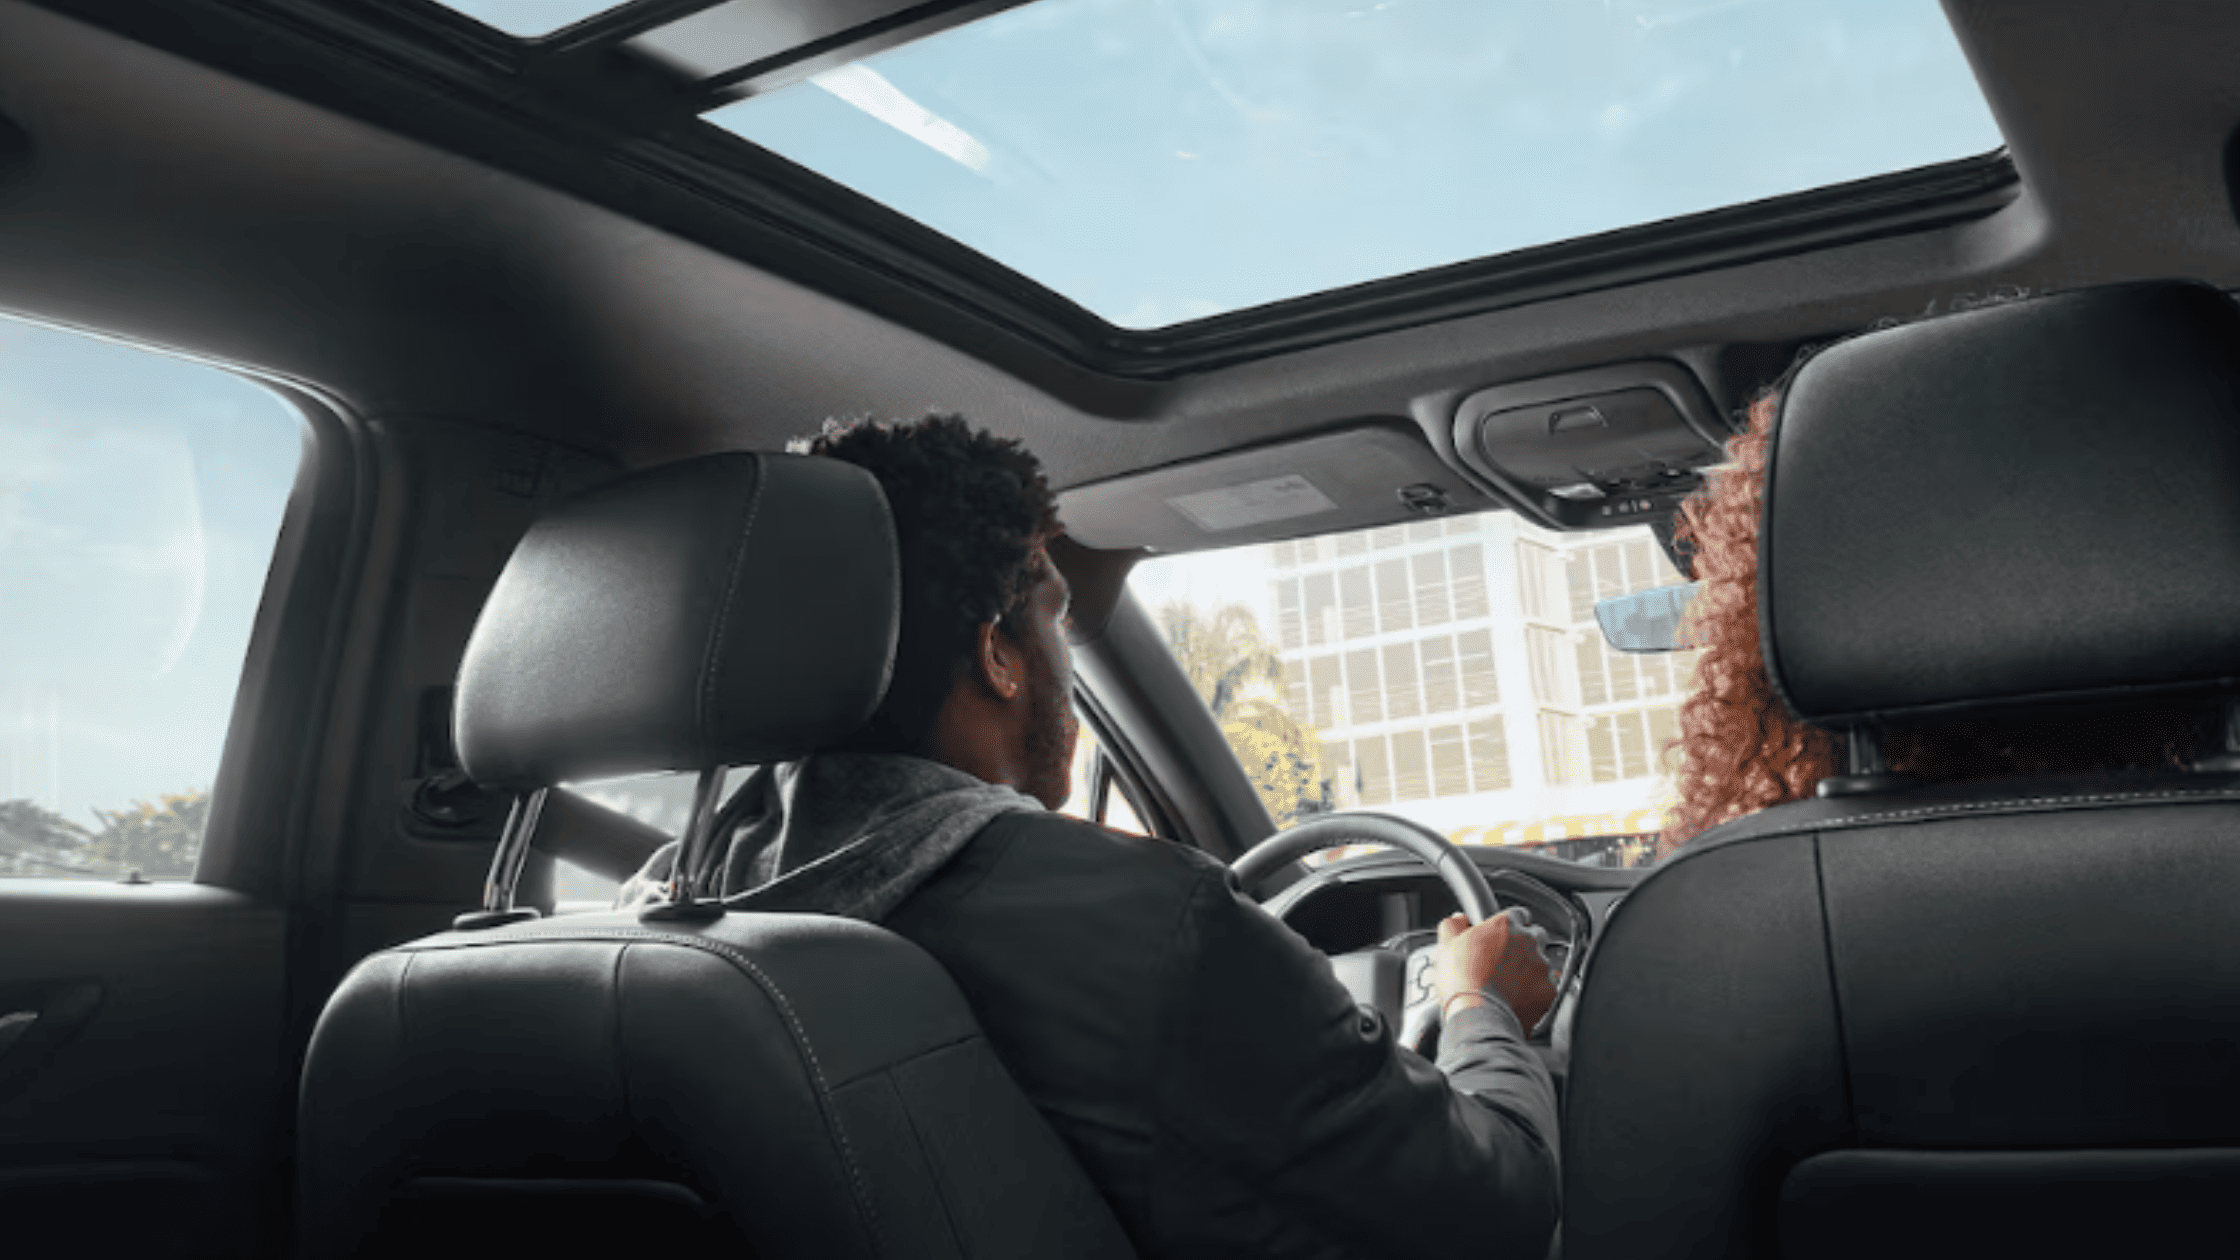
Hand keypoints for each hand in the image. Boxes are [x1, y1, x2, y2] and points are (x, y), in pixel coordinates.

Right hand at [1434, 908, 1557, 1031]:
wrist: (1477, 1014)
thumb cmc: (1462, 980)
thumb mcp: (1447, 945)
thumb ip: (1455, 925)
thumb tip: (1459, 920)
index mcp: (1505, 925)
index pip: (1518, 914)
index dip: (1511, 926)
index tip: (1504, 936)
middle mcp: (1529, 941)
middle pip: (1536, 936)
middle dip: (1525, 946)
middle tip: (1507, 960)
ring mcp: (1542, 967)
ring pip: (1543, 963)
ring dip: (1531, 970)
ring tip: (1511, 985)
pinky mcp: (1549, 992)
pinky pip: (1548, 989)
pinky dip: (1537, 994)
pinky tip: (1521, 1000)